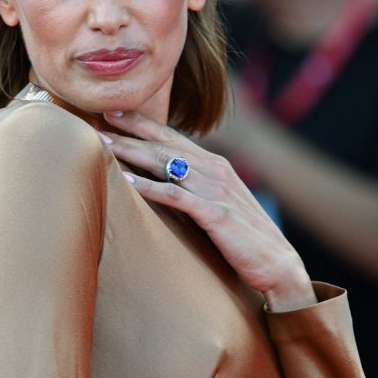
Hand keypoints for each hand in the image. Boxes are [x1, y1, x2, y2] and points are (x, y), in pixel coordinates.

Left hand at [101, 111, 316, 312]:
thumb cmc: (243, 236)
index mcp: (214, 165)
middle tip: (98, 121)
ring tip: (104, 145)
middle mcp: (215, 170)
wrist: (279, 265)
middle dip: (130, 132)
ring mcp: (216, 190)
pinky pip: (177, 196)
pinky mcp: (216, 214)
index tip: (112, 112)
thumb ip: (193, 186)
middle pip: (164, 146)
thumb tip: (161, 180)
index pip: (171, 137)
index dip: (141, 123)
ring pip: (167, 164)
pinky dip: (152, 188)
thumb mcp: (217, 202)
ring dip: (133, 153)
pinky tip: (128, 182)